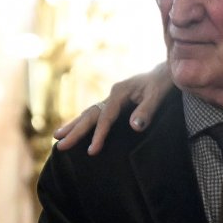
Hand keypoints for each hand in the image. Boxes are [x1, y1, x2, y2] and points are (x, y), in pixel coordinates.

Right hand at [54, 62, 171, 153]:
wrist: (165, 71)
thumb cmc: (162, 83)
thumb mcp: (158, 95)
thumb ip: (147, 111)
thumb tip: (135, 127)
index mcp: (120, 92)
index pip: (106, 117)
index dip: (98, 134)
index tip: (92, 151)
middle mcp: (112, 94)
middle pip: (90, 115)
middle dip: (74, 131)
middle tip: (59, 145)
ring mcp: (112, 98)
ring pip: (88, 113)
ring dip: (73, 126)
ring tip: (57, 138)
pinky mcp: (115, 103)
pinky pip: (96, 114)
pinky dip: (84, 123)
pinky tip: (76, 130)